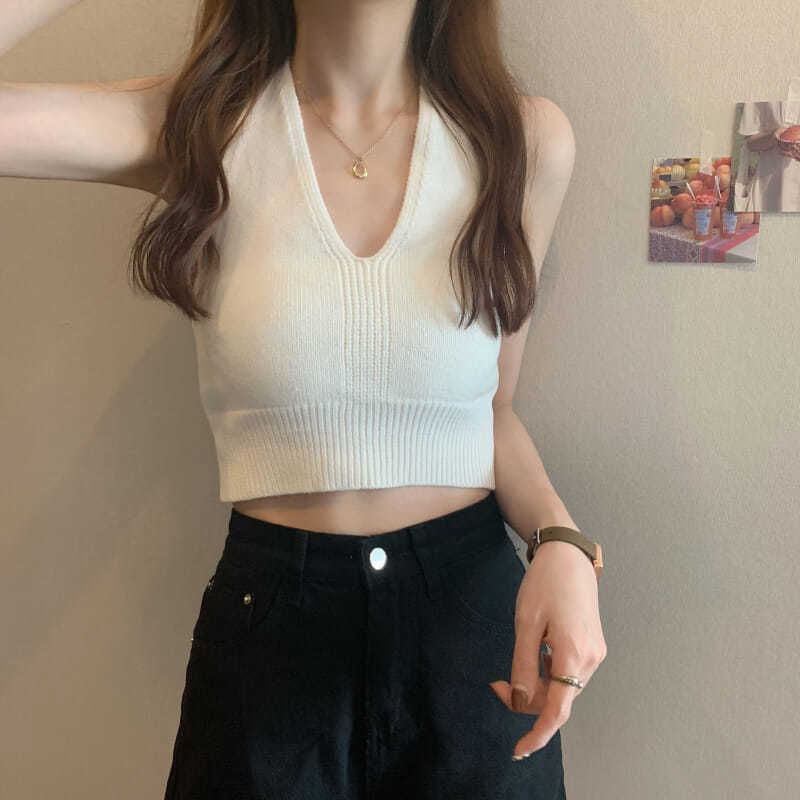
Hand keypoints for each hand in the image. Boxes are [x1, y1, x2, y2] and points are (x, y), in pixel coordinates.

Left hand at [488, 540, 606, 758]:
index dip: (537, 734)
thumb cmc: (545, 583)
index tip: (518, 750)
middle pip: (556, 700)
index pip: (557, 711)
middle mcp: (590, 660)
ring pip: (562, 688)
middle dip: (525, 699)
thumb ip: (522, 665)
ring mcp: (594, 654)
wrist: (568, 555)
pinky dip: (547, 674)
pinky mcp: (592, 646)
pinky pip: (568, 673)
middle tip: (495, 684)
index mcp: (573, 655)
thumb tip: (518, 701)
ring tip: (511, 667)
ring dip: (535, 686)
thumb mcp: (526, 623)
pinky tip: (535, 654)